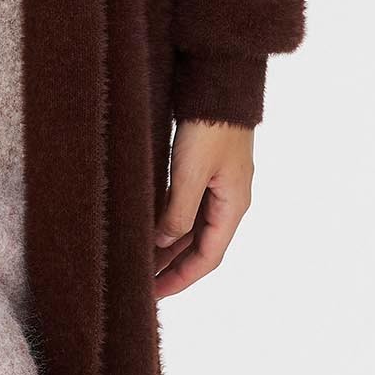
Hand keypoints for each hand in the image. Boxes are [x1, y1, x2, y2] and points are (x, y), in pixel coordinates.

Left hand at [152, 118, 253, 297]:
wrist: (219, 81)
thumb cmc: (210, 127)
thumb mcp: (190, 173)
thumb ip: (177, 212)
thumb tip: (162, 242)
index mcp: (233, 206)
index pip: (208, 257)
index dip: (182, 278)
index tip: (155, 293)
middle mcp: (229, 199)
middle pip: (200, 245)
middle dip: (172, 265)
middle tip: (141, 281)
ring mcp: (219, 184)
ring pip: (193, 226)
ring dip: (169, 244)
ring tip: (141, 258)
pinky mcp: (207, 168)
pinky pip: (189, 206)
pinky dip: (170, 221)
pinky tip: (150, 225)